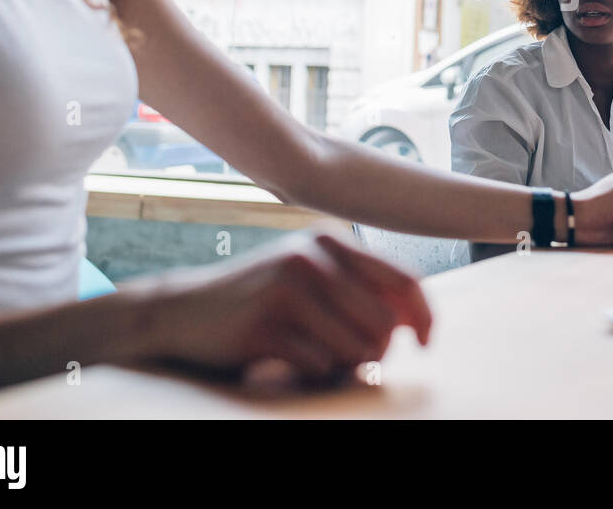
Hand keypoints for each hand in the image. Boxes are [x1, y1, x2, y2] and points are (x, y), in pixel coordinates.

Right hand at [136, 232, 431, 381]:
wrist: (184, 310)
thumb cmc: (261, 296)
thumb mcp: (310, 274)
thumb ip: (360, 286)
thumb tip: (415, 320)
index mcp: (329, 239)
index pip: (403, 279)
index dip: (425, 315)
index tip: (428, 343)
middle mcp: (311, 257)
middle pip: (385, 322)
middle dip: (379, 350)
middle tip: (354, 358)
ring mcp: (286, 289)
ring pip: (357, 348)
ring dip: (346, 364)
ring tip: (317, 355)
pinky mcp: (265, 326)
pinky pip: (320, 366)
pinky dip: (313, 372)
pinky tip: (288, 360)